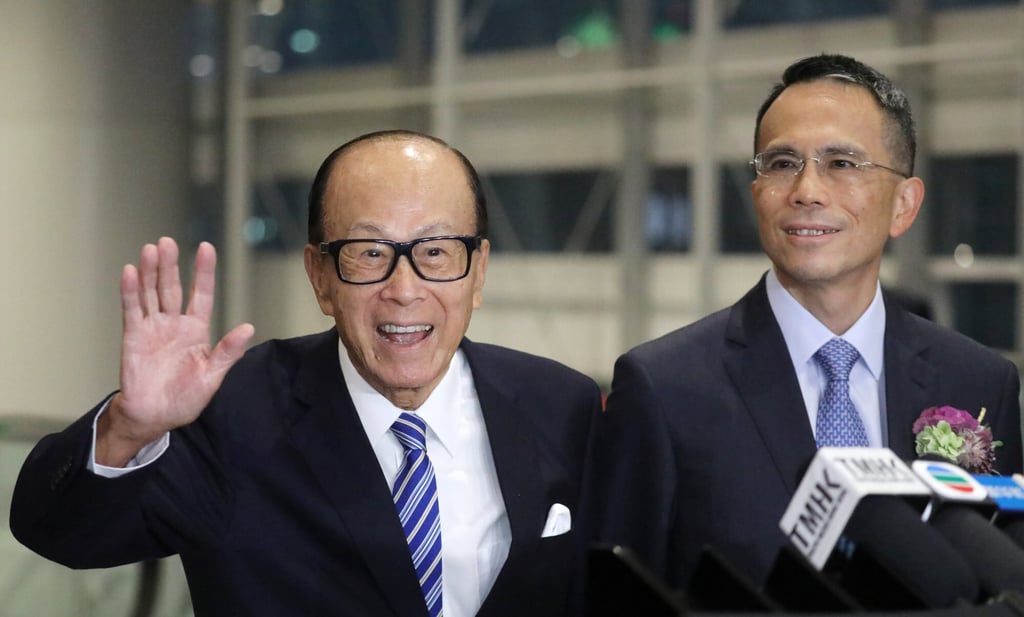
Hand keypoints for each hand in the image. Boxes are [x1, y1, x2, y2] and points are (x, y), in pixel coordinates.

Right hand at [97, 237, 253, 465]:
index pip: (202, 294)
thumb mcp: (211, 377)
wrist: (154, 417)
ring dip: (150, 272)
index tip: (206, 247)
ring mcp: (152, 328)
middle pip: (172, 287)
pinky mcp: (133, 336)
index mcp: (196, 331)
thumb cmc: (185, 400)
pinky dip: (130, 291)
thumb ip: (227, 352)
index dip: (204, 272)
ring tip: (151, 249)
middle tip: (167, 242)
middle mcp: (174, 324)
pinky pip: (132, 310)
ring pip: (151, 293)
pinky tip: (130, 272)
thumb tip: (249, 328)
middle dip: (170, 265)